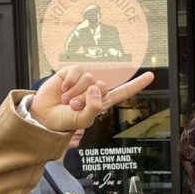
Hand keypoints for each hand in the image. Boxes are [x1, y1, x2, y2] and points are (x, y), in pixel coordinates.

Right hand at [31, 66, 154, 133]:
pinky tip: (63, 88)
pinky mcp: (70, 72)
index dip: (137, 84)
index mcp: (101, 103)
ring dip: (76, 93)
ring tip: (66, 101)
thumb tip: (97, 87)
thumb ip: (94, 108)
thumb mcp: (83, 121)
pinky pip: (77, 71)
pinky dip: (69, 81)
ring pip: (89, 78)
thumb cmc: (64, 122)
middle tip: (73, 107)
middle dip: (86, 99)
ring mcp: (83, 80)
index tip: (151, 75)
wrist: (43, 116)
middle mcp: (94, 90)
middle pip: (102, 86)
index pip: (122, 92)